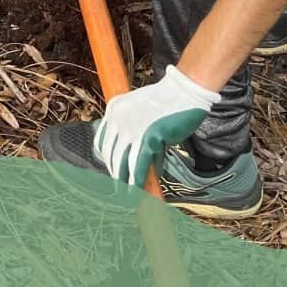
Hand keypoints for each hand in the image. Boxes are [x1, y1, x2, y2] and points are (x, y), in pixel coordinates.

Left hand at [94, 66, 217, 186]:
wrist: (184, 91)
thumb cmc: (168, 101)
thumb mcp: (141, 111)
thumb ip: (135, 131)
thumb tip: (139, 162)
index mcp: (114, 108)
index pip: (102, 141)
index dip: (107, 160)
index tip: (113, 171)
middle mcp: (118, 118)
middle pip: (110, 154)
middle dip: (115, 174)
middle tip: (120, 188)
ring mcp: (132, 128)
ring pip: (122, 163)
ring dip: (125, 182)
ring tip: (129, 196)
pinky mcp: (147, 137)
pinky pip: (138, 165)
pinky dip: (137, 181)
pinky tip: (138, 190)